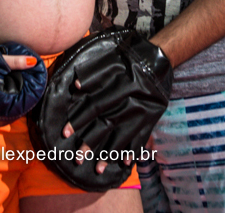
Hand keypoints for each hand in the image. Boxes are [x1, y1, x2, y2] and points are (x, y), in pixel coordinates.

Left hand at [27, 28, 171, 190]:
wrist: (159, 59)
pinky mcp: (153, 118)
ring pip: (124, 136)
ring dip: (110, 153)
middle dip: (91, 143)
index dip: (79, 119)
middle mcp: (133, 101)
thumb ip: (94, 72)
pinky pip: (142, 137)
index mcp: (121, 86)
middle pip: (108, 125)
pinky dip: (134, 151)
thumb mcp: (111, 58)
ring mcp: (144, 112)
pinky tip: (125, 163)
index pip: (96, 106)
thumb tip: (76, 86)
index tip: (65, 132)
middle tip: (77, 158)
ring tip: (98, 168)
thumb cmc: (130, 57)